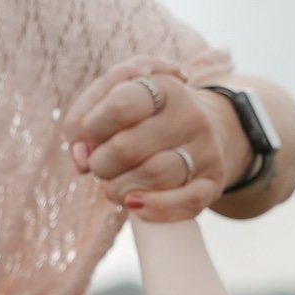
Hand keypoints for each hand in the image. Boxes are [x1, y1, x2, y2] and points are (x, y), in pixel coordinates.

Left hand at [63, 56, 250, 218]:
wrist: (211, 129)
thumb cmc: (150, 115)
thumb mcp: (118, 97)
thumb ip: (85, 118)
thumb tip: (81, 159)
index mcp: (164, 86)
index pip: (120, 106)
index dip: (94, 127)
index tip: (91, 135)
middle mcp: (189, 115)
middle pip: (129, 148)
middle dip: (102, 164)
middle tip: (99, 166)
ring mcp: (205, 150)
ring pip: (155, 176)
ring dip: (120, 189)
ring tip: (113, 189)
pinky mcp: (213, 183)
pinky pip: (185, 202)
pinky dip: (153, 208)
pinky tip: (135, 205)